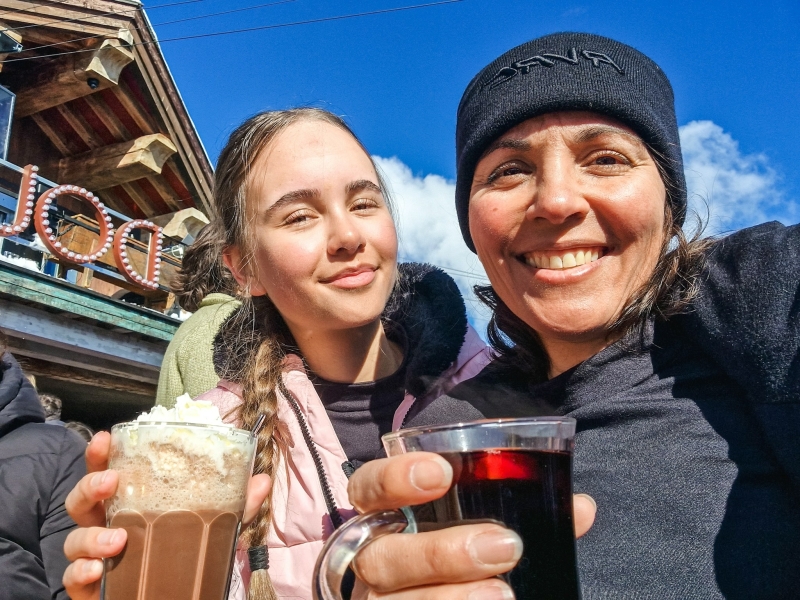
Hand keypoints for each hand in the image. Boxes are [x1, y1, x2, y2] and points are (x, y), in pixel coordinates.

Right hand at [62, 432, 271, 599]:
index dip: (100, 455)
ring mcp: (95, 556)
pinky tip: (96, 569)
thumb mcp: (215, 526)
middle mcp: (107, 526)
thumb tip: (261, 480)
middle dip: (89, 486)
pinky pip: (72, 579)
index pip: (108, 472)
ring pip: (75, 540)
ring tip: (118, 541)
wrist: (178, 598)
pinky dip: (81, 572)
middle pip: (81, 500)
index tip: (104, 438)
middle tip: (110, 482)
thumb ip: (236, 504)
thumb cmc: (185, 554)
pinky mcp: (90, 587)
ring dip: (91, 537)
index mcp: (130, 504)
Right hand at [347, 452, 595, 597]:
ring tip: (503, 596)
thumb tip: (580, 508)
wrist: (446, 593)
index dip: (394, 478)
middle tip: (505, 545)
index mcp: (385, 519)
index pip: (367, 489)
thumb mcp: (483, 528)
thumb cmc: (462, 557)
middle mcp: (372, 564)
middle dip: (441, 552)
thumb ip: (523, 513)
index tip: (442, 473)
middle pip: (383, 557)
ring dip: (449, 598)